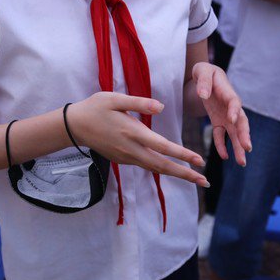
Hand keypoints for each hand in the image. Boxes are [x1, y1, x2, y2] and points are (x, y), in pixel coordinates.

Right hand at [69, 92, 209, 187]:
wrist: (74, 126)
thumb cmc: (95, 107)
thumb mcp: (115, 98)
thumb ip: (139, 102)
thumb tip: (161, 106)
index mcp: (133, 132)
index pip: (163, 147)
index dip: (183, 154)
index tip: (200, 161)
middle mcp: (131, 149)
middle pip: (163, 166)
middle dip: (185, 174)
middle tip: (205, 181)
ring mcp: (126, 157)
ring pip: (155, 168)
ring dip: (176, 174)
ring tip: (195, 178)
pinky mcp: (122, 160)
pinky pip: (146, 165)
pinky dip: (162, 169)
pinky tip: (172, 168)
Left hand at [192, 63, 251, 166]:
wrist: (204, 75)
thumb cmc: (204, 71)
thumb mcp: (202, 71)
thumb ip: (203, 82)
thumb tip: (203, 95)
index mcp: (227, 92)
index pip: (234, 102)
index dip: (234, 111)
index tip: (233, 120)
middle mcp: (230, 106)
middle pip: (241, 122)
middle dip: (244, 135)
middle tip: (247, 148)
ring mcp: (226, 115)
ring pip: (235, 132)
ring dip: (239, 146)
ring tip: (242, 162)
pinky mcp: (219, 121)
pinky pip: (221, 135)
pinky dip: (222, 145)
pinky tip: (225, 157)